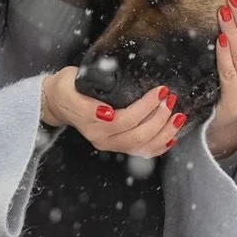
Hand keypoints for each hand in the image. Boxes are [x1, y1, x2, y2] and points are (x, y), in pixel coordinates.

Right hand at [41, 69, 185, 156]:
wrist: (58, 102)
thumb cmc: (66, 88)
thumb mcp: (69, 85)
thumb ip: (86, 100)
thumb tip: (107, 113)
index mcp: (92, 123)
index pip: (125, 119)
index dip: (146, 107)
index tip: (160, 91)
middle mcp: (102, 139)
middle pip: (138, 135)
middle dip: (159, 118)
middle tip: (170, 98)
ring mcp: (111, 145)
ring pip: (143, 146)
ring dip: (164, 132)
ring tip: (178, 115)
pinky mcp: (118, 146)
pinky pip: (142, 152)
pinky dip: (160, 145)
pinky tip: (172, 135)